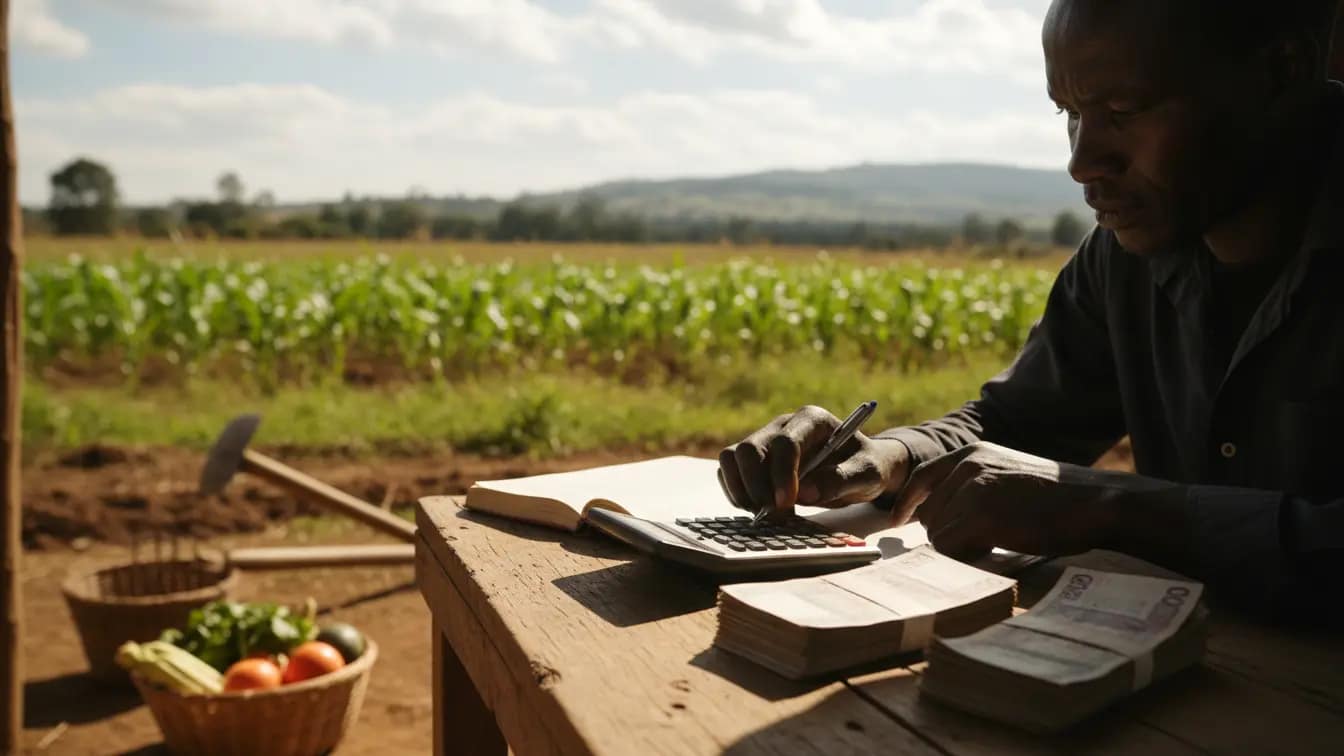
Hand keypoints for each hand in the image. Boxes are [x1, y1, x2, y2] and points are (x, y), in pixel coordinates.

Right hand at [718, 405, 910, 517]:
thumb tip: (804, 493)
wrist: (860, 469)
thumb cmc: (867, 467)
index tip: (787, 503)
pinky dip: (737, 493)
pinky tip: (759, 509)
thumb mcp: (867, 474)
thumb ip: (840, 480)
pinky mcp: (755, 459)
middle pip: (749, 448)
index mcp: (812, 420)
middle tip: (775, 515)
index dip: (781, 474)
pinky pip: (729, 471)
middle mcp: (783, 425)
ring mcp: (766, 440)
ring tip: (765, 514)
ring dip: (742, 490)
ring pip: (732, 458)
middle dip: (757, 485)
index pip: (784, 442)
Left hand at [890, 441, 1183, 559]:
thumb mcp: (1009, 476)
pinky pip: (949, 548)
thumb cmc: (1058, 499)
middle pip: (927, 512)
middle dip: (944, 534)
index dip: (908, 503)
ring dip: (960, 548)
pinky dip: (966, 558)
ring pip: (937, 534)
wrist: (1095, 502)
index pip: (921, 477)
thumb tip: (942, 516)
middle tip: (979, 544)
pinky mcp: (981, 514)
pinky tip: (994, 551)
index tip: (898, 522)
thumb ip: (976, 484)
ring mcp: (972, 488)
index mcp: (972, 453)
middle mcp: (967, 465)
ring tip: (995, 544)